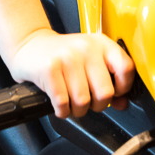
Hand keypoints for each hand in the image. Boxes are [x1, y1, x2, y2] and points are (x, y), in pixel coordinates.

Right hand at [9, 29, 134, 117]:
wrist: (28, 44)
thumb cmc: (61, 55)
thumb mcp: (89, 61)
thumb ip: (109, 80)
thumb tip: (122, 103)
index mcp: (101, 43)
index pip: (126, 69)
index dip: (122, 88)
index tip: (114, 93)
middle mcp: (86, 47)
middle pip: (105, 92)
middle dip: (97, 105)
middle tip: (88, 102)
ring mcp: (67, 57)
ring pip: (83, 101)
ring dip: (77, 110)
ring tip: (71, 102)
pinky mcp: (49, 68)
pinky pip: (62, 103)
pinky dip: (62, 110)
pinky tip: (59, 104)